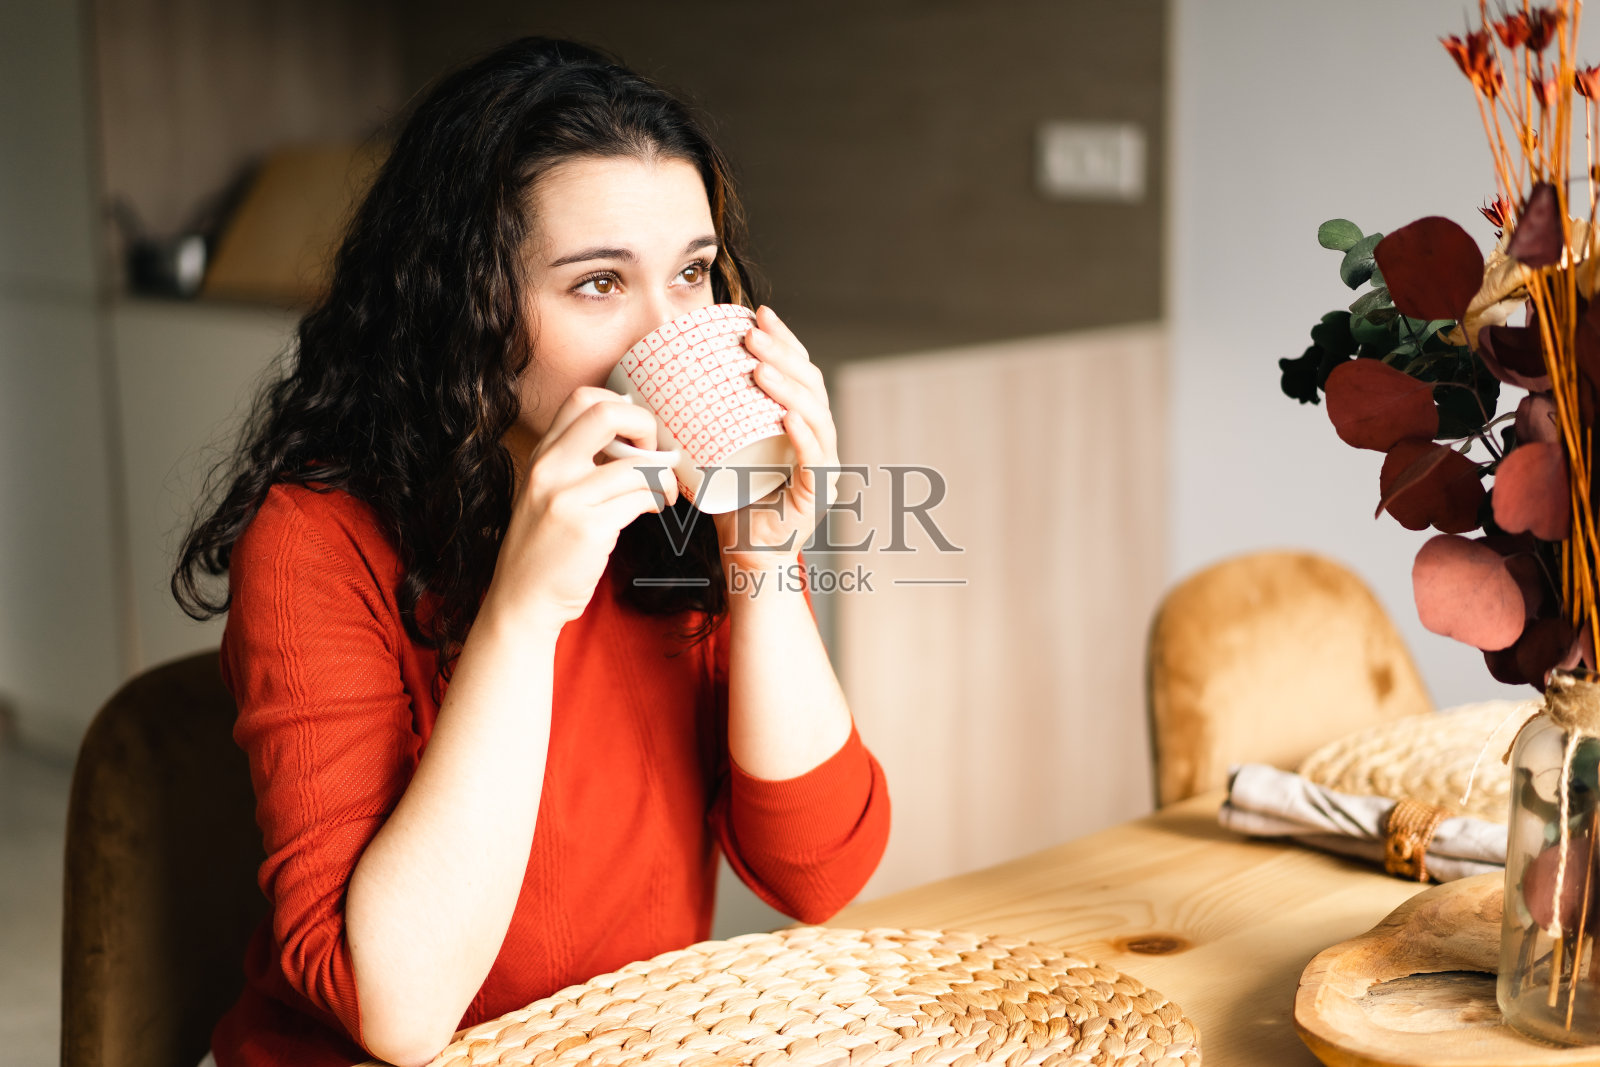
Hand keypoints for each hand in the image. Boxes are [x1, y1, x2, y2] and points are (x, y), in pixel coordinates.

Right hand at [482, 386, 679, 634]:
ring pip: (636, 464)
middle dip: (645, 425)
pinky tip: (655, 508)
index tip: (634, 434)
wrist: (522, 600)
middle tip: (654, 452)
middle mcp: (550, 470)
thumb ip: (578, 463)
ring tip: (666, 490)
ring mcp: (567, 498)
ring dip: (663, 476)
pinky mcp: (589, 528)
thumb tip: (634, 440)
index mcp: (542, 456)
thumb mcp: (547, 493)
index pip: (583, 398)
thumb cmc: (545, 548)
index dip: (621, 407)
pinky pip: (640, 499)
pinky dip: (657, 500)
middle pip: (607, 413)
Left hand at [712, 306, 840, 568]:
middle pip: (811, 386)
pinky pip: (815, 462)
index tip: (756, 313)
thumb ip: (707, 417)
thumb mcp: (717, 449)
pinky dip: (804, 436)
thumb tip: (665, 374)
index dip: (784, 340)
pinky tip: (789, 416)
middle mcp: (818, 442)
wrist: (744, 558)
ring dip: (789, 388)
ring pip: (816, 417)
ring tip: (761, 367)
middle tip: (752, 334)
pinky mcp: (815, 498)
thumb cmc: (730, 505)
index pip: (799, 373)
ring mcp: (821, 469)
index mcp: (800, 425)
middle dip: (784, 354)